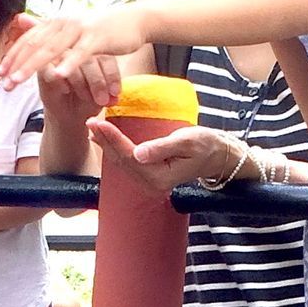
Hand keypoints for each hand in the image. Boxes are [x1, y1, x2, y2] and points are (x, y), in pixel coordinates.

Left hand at [1, 5, 146, 87]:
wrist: (133, 21)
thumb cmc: (100, 30)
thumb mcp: (69, 29)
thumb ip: (45, 28)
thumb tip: (20, 19)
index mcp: (55, 24)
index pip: (28, 41)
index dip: (12, 57)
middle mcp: (63, 24)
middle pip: (34, 46)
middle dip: (17, 66)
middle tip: (4, 85)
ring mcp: (80, 30)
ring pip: (51, 49)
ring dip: (32, 66)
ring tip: (18, 81)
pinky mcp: (97, 38)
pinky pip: (80, 53)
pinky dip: (68, 64)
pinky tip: (57, 76)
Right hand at [39, 52, 123, 121]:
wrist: (69, 114)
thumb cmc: (88, 101)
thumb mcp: (103, 98)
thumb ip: (110, 94)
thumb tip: (115, 98)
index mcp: (96, 52)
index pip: (106, 57)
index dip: (112, 76)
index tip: (115, 94)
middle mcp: (78, 50)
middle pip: (90, 58)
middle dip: (98, 82)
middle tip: (102, 100)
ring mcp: (60, 56)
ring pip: (71, 61)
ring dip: (82, 82)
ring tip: (85, 97)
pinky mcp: (43, 67)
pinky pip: (53, 70)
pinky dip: (62, 81)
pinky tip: (66, 90)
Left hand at [91, 120, 241, 195]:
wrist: (217, 156)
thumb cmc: (206, 145)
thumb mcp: (186, 141)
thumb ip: (161, 147)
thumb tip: (138, 154)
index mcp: (160, 177)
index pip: (130, 156)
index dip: (113, 139)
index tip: (99, 123)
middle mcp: (152, 184)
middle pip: (122, 161)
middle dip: (105, 141)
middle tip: (90, 122)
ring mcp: (150, 183)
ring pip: (122, 163)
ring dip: (107, 146)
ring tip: (93, 129)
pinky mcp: (150, 177)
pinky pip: (128, 164)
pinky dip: (115, 150)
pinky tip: (106, 141)